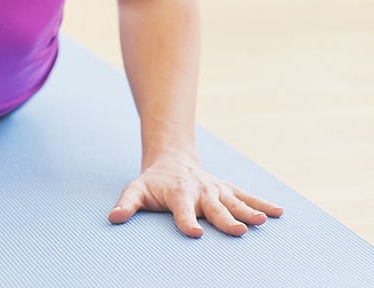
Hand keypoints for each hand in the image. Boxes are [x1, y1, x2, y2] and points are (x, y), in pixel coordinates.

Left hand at [108, 149, 283, 237]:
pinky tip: (279, 213)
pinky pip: (247, 196)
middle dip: (226, 220)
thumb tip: (113, 220)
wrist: (173, 158)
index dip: (187, 222)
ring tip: (263, 221)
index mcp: (179, 194)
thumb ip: (127, 204)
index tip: (195, 234)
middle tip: (239, 231)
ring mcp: (217, 190)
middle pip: (214, 208)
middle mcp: (201, 191)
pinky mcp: (228, 190)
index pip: (183, 211)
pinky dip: (263, 203)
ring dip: (249, 211)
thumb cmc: (154, 182)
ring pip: (235, 201)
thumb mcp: (136, 190)